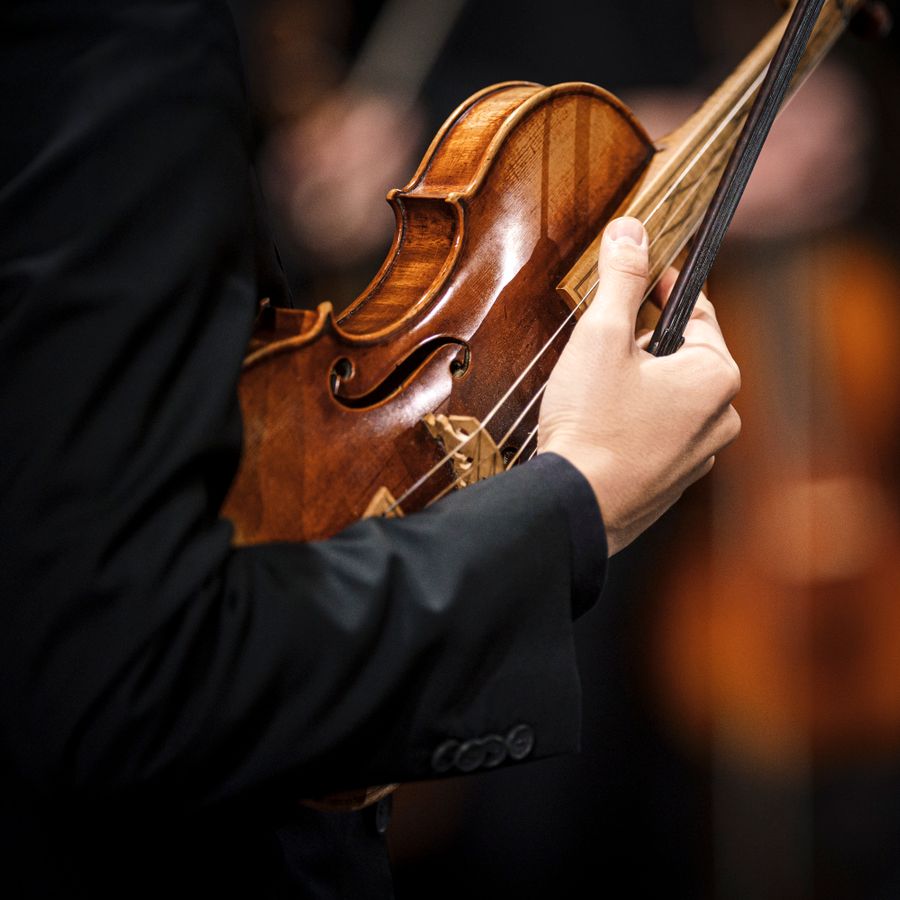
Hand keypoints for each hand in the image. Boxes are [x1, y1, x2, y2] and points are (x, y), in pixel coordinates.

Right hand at [538, 217, 740, 554]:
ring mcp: (698, 456)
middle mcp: (720, 418)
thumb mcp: (601, 337)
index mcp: (716, 376)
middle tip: (605, 334)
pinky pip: (659, 433)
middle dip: (646, 339)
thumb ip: (621, 280)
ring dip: (641, 382)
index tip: (643, 270)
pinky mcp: (671, 482)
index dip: (666, 286)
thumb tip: (632, 230)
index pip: (698, 310)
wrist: (574, 508)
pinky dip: (636, 420)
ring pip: (671, 397)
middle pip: (684, 356)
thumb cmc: (592, 425)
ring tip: (597, 384)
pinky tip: (601, 423)